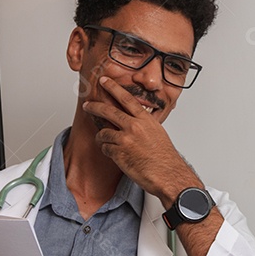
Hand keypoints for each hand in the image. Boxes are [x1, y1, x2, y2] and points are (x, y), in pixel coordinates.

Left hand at [82, 76, 196, 200]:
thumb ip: (144, 125)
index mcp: (145, 120)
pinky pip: (105, 148)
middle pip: (108, 111)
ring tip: (105, 140)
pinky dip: (107, 150)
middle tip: (87, 105)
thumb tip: (134, 121)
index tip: (104, 81)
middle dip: (95, 107)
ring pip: (103, 132)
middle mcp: (134, 127)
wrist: (167, 174)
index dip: (113, 88)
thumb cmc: (165, 157)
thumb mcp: (157, 133)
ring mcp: (125, 140)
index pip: (126, 99)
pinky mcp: (119, 154)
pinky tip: (114, 154)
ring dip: (102, 137)